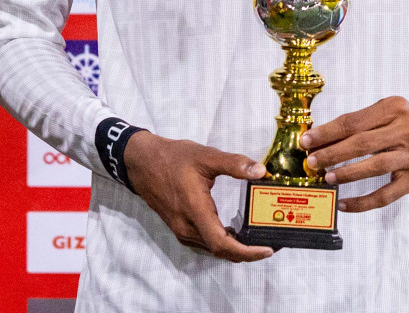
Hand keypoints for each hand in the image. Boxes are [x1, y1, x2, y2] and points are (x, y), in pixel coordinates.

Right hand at [123, 131, 275, 261]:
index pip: (221, 243)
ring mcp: (180, 229)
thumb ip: (234, 164)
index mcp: (195, 209)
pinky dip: (220, 242)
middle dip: (245, 252)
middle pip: (219, 250)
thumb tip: (261, 171)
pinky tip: (231, 232)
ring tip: (254, 239)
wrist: (142, 162)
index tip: (266, 250)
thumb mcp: (205, 156)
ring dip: (232, 248)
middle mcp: (186, 226)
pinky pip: (203, 242)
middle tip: (267, 245)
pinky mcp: (178, 227)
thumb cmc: (172, 158)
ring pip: (210, 248)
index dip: (246, 252)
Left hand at [301, 96, 408, 212]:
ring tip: (327, 178)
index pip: (353, 121)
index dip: (328, 132)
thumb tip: (323, 139)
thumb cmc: (408, 123)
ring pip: (374, 166)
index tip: (307, 140)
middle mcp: (405, 130)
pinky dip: (363, 202)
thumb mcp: (389, 111)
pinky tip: (345, 204)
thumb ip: (361, 122)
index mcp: (393, 108)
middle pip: (362, 143)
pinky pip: (386, 194)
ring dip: (347, 173)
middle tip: (312, 161)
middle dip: (333, 153)